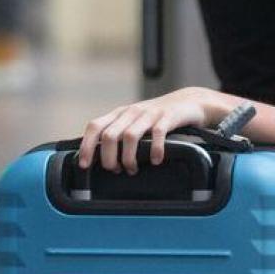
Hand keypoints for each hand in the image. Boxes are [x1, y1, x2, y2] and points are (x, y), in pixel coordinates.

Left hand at [78, 87, 238, 173]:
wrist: (190, 102)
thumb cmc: (159, 118)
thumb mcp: (135, 122)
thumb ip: (119, 134)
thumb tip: (100, 158)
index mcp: (120, 114)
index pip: (95, 127)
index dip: (87, 146)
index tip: (84, 165)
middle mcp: (132, 112)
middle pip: (110, 135)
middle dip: (108, 158)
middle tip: (115, 170)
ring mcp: (150, 113)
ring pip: (130, 136)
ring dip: (128, 158)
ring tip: (132, 169)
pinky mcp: (168, 117)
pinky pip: (157, 134)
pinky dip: (154, 150)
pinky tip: (156, 160)